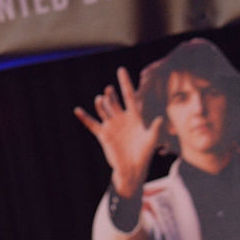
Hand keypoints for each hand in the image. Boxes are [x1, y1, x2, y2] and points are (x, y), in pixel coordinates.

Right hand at [74, 67, 163, 197]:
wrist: (132, 169)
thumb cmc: (144, 154)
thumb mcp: (151, 140)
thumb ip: (154, 129)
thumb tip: (161, 118)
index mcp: (134, 116)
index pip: (129, 96)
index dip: (125, 83)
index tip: (121, 69)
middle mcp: (121, 118)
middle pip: (114, 101)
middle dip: (111, 94)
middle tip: (109, 90)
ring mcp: (111, 125)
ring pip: (103, 109)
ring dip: (100, 103)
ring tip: (100, 99)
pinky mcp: (103, 134)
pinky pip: (92, 123)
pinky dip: (84, 117)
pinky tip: (77, 110)